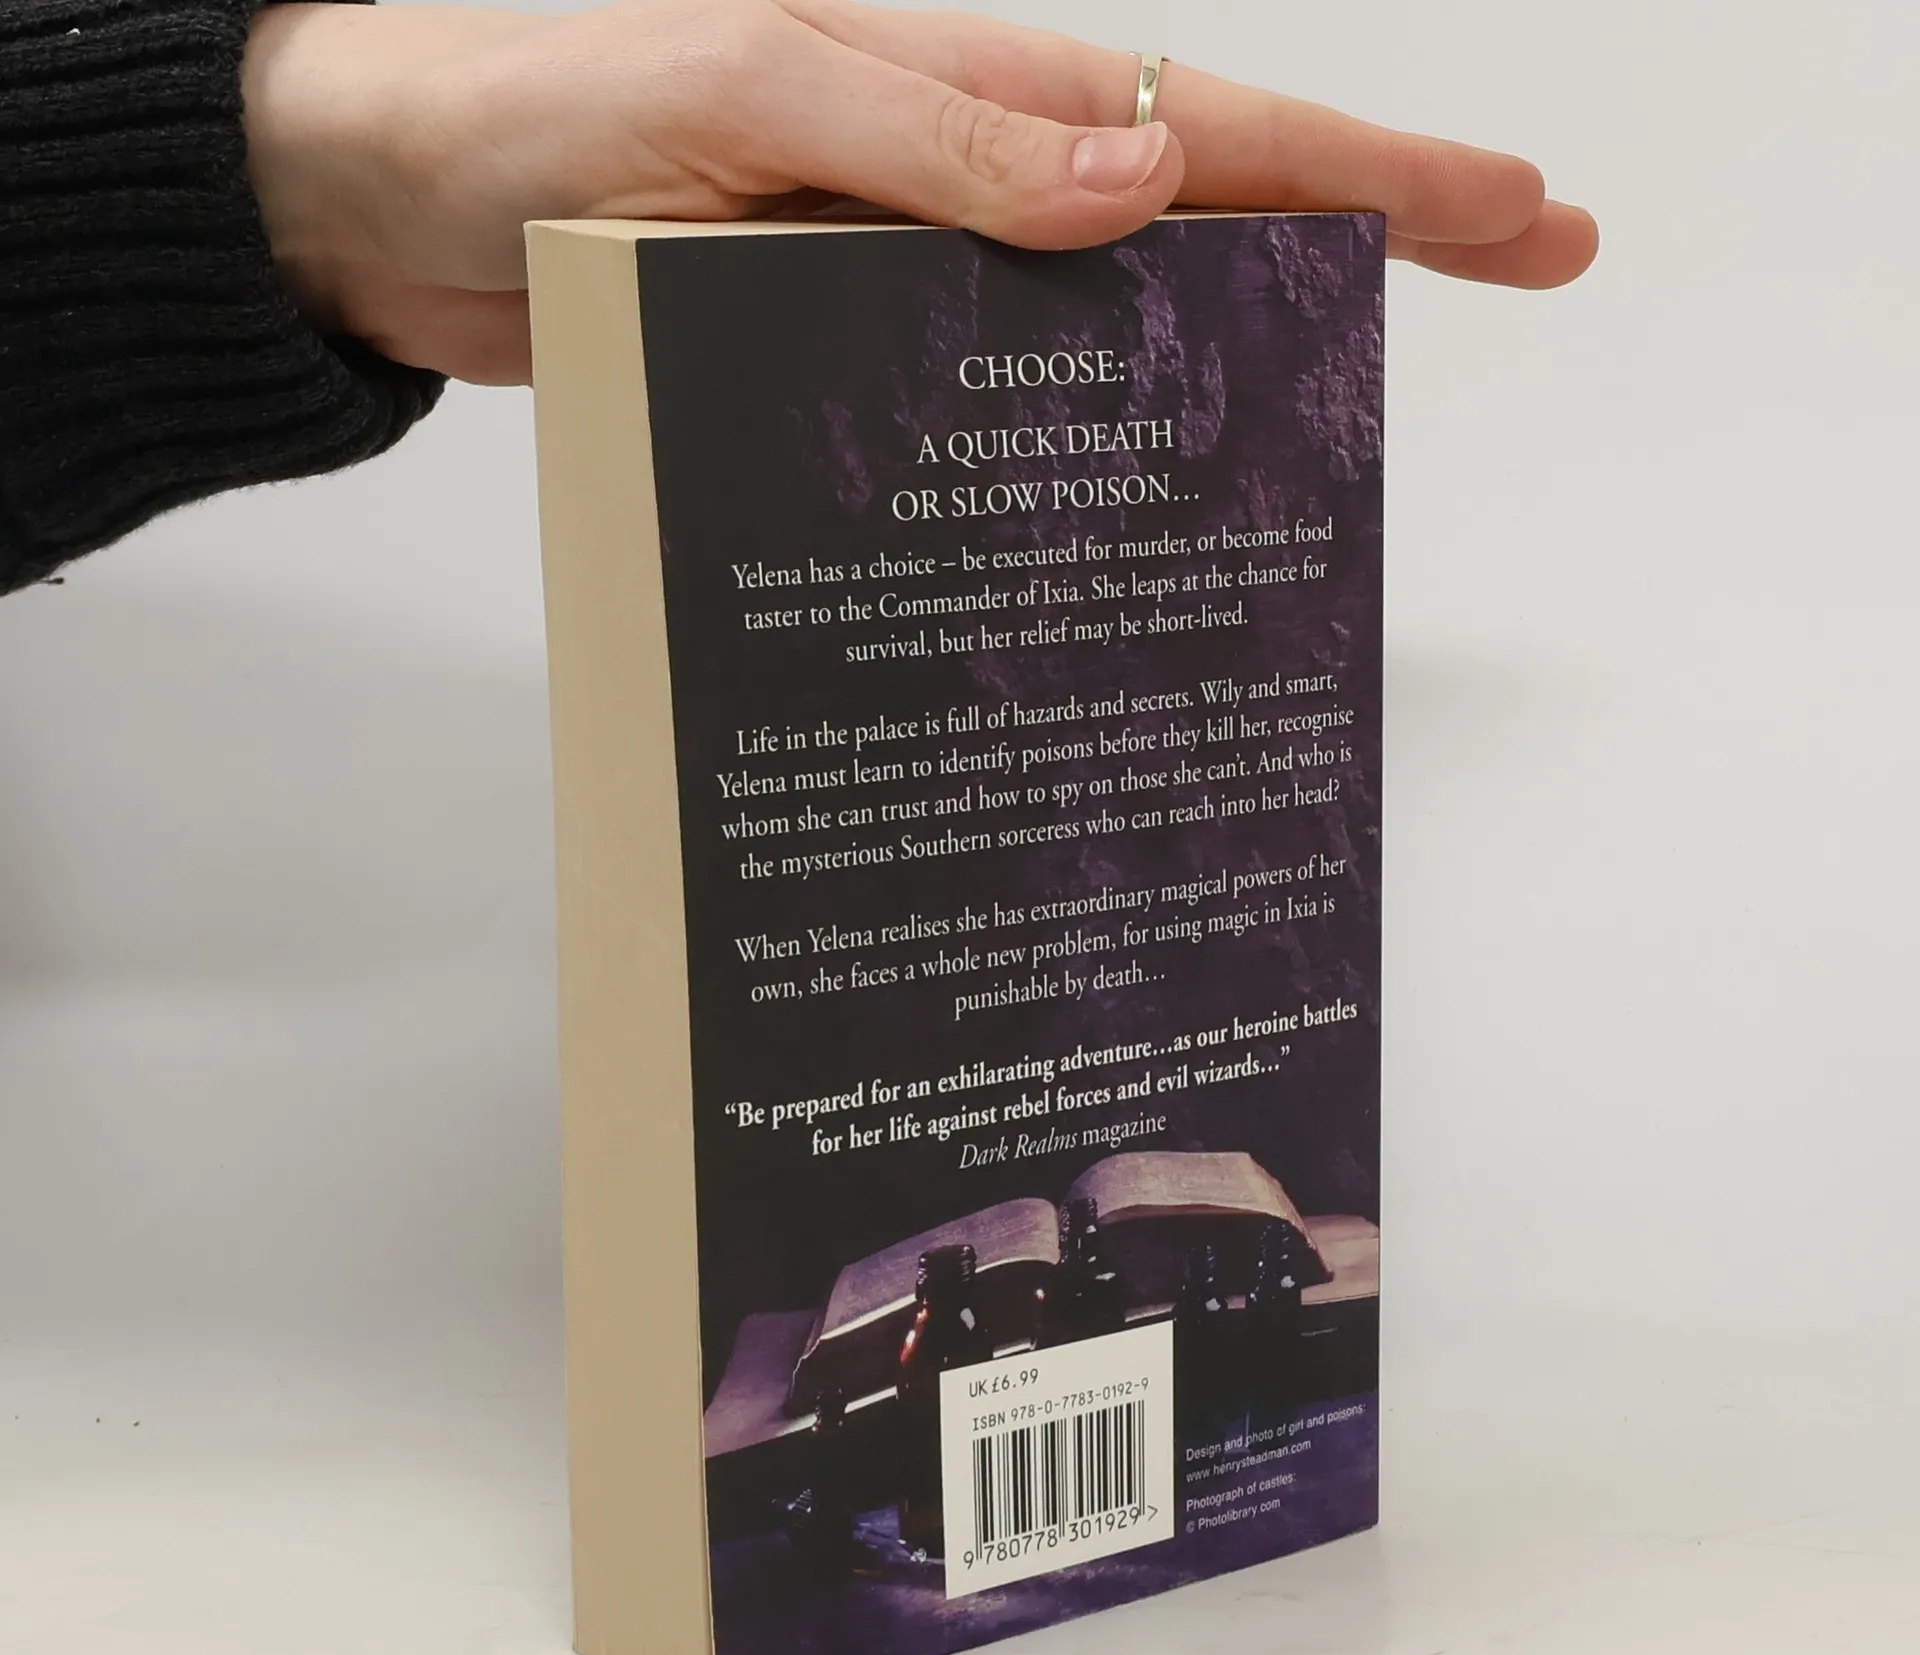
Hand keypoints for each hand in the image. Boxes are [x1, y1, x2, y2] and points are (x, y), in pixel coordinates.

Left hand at [242, 0, 1598, 385]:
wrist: (384, 203)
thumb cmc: (527, 115)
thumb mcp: (737, 97)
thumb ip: (933, 145)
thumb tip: (1143, 188)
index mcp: (961, 93)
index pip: (1214, 127)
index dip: (1380, 170)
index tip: (1520, 209)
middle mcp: (957, 182)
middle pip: (1207, 211)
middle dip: (1370, 238)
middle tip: (1521, 267)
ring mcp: (908, 275)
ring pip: (1112, 320)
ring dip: (1236, 355)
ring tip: (1356, 421)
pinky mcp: (844, 356)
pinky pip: (995, 396)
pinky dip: (1076, 437)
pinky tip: (1127, 491)